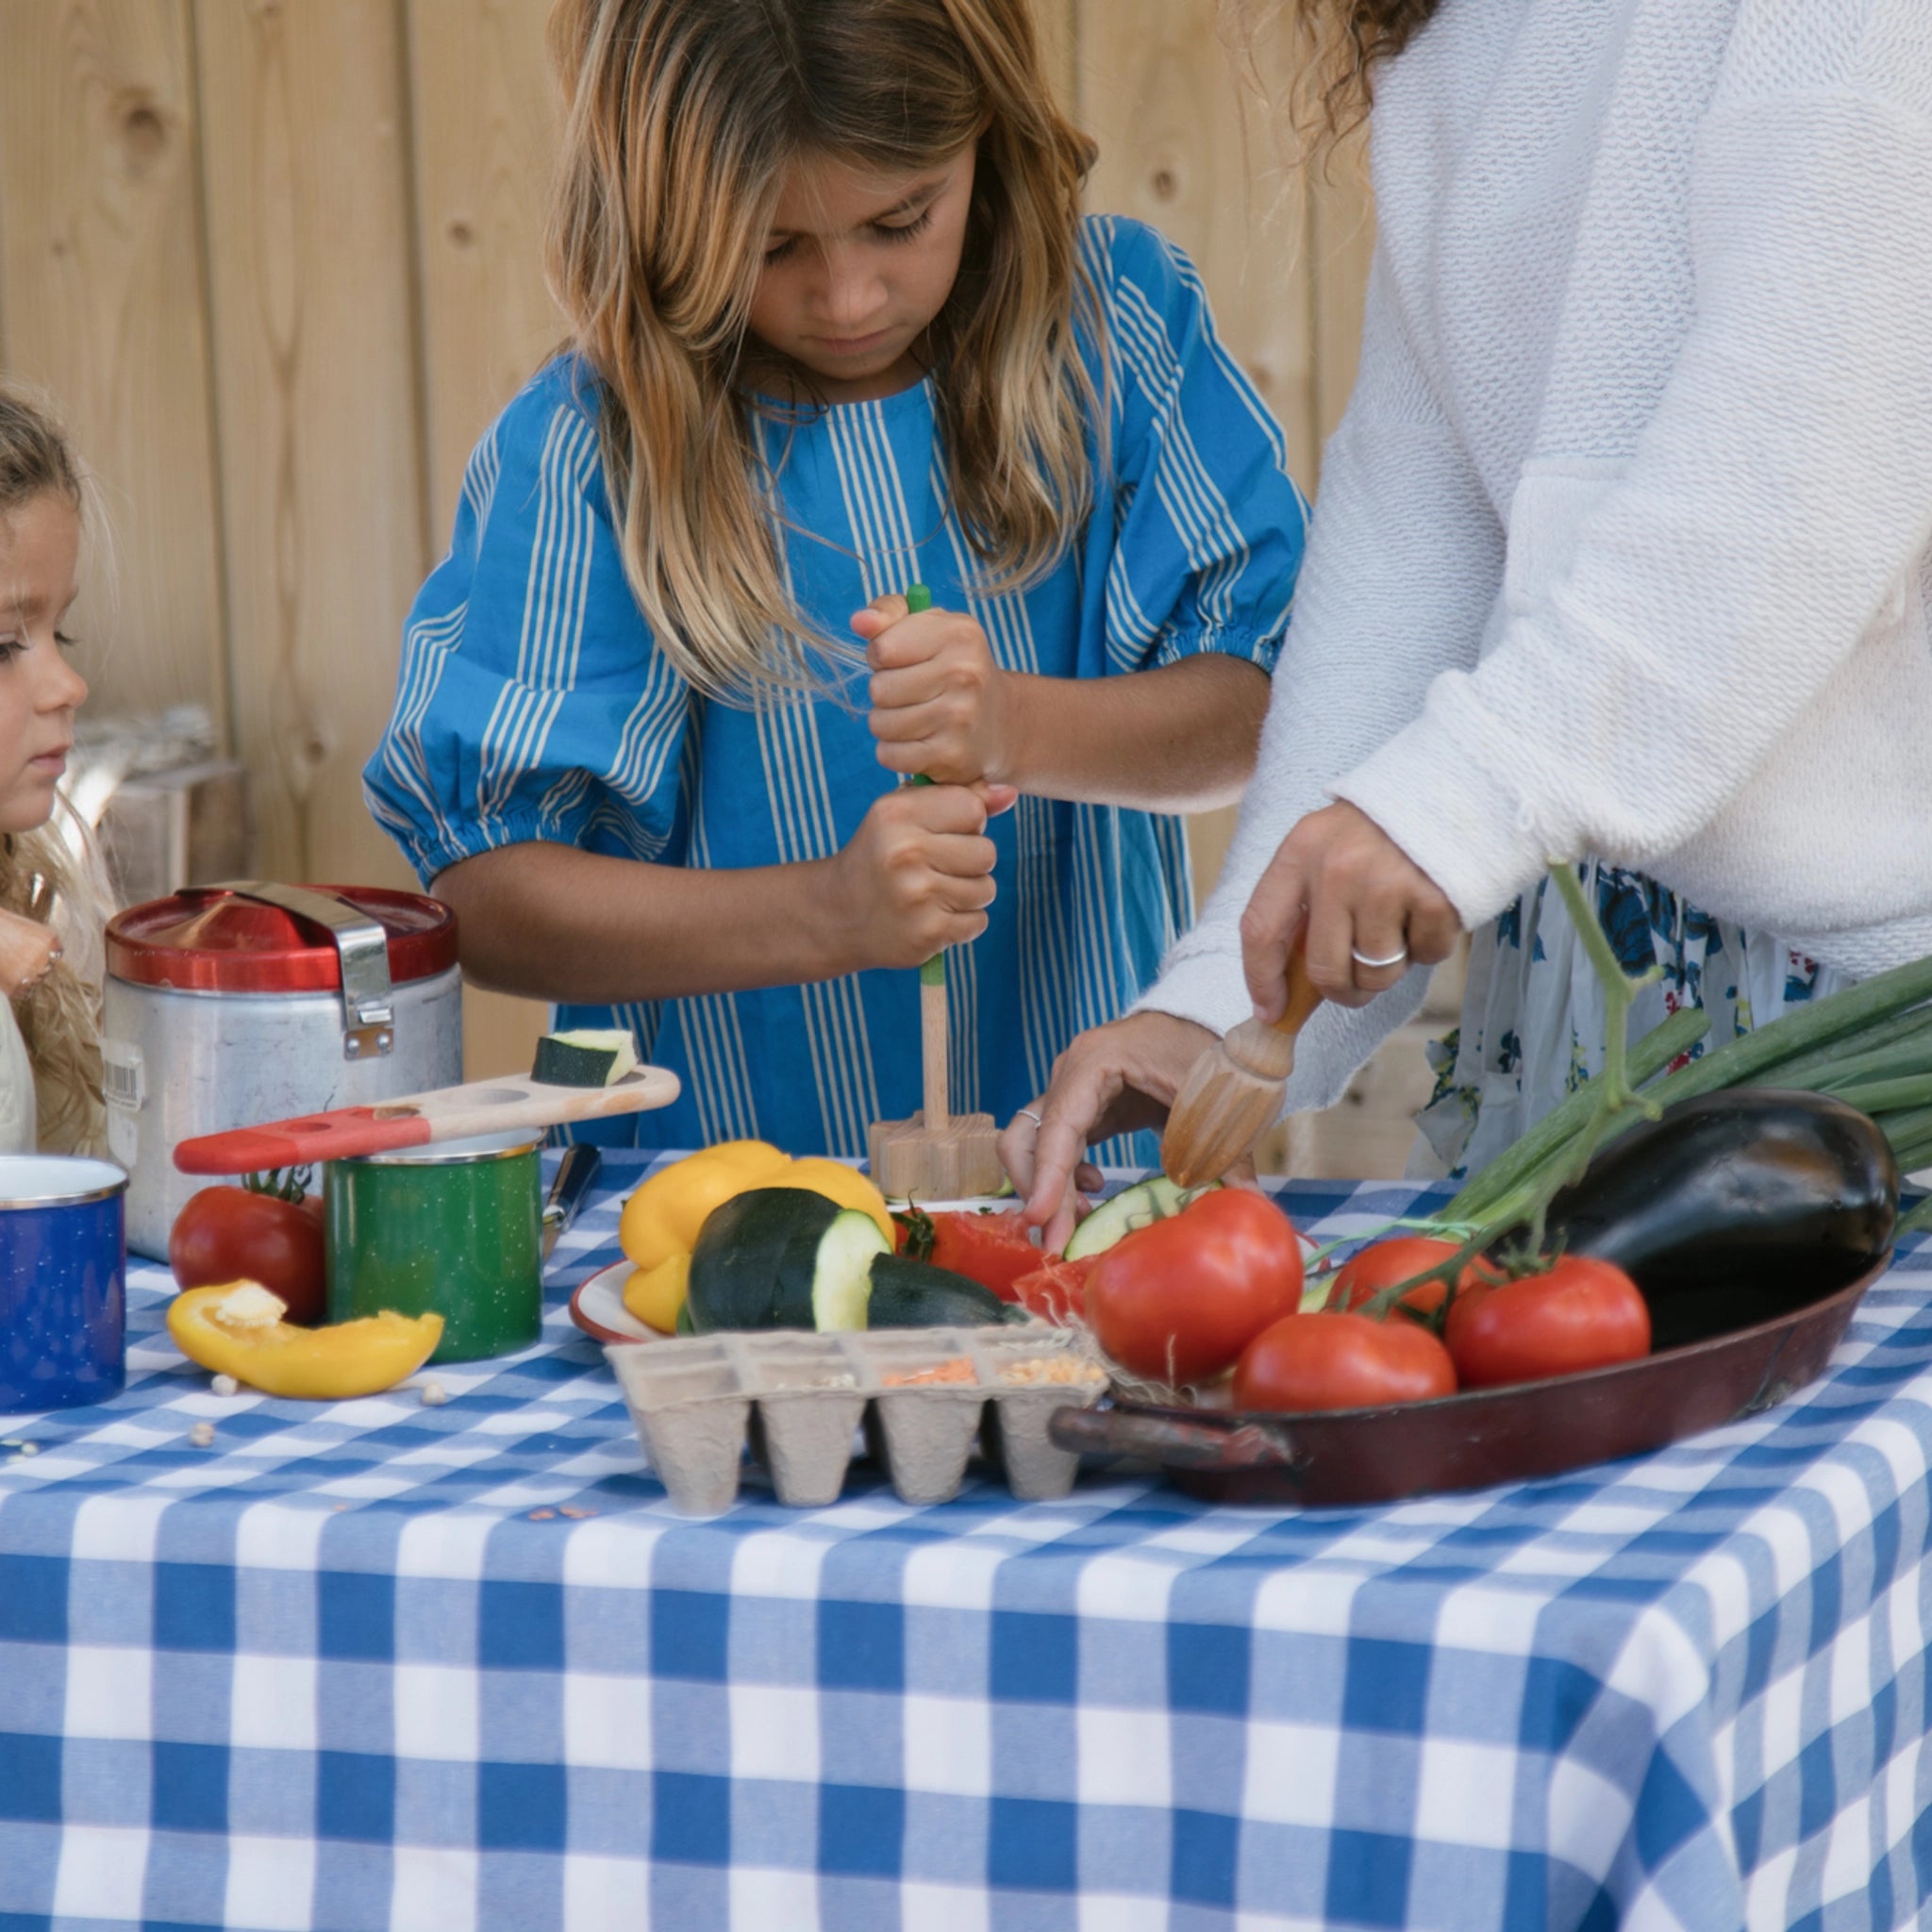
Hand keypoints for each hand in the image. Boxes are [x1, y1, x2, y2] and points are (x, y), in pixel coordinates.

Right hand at [827, 779, 1016, 970]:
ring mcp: (917, 896)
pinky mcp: (928, 933)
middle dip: (971, 861)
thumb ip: (958, 797)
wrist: (838, 914)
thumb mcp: (905, 814)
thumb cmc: (881, 854)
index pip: (973, 809)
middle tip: (938, 867)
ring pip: (986, 889)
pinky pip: (978, 922)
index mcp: (897, 814)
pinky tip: (932, 915)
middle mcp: (905, 853)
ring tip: (934, 892)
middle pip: (987, 852)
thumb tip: (1010, 794)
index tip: (944, 833)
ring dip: (968, 893)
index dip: (968, 822)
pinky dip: (962, 922)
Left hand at [854, 592, 1018, 785]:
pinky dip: (895, 752)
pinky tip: (918, 742)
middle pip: (879, 689)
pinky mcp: (952, 756)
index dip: (881, 657)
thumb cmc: (954, 667)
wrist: (1003, 722)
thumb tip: (859, 622)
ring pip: (880, 724)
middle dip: (884, 693)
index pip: (882, 649)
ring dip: (887, 724)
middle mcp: (964, 673)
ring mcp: (960, 717)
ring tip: (915, 717)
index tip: (902, 662)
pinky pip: (890, 755)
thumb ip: (889, 613)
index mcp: (958, 633)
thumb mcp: (930, 627)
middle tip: (911, 694)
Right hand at [999, 1011, 1222, 1252]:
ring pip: (1030, 1144)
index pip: (1058, 1126)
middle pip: (1027, 1138)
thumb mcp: (1215, 1097)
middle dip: (1038, 1191)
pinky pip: (1052, 1146)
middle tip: (1059, 1239)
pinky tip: (1094, 1185)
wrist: (1197, 1020)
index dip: (1048, 1176)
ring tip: (1082, 1214)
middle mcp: (1069, 1073)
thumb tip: (1247, 1203)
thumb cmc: (1202, 1049)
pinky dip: (1061, 1175)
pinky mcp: (1078, 1106)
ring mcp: (1068, 1089)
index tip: (1042, 1221)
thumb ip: (1227, 1150)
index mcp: (1095, 1062)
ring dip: (1046, 1186)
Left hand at [1239, 800, 1460, 1014]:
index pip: (1260, 929)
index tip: (1270, 1010)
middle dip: (1340, 992)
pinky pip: (1426, 957)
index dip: (1261, 979)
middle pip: (1323, 969)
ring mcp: (1386, 884)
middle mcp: (1337, 868)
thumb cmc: (1382, 828)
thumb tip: (1290, 984)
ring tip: (1399, 929)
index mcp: (1300, 851)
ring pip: (1376, 973)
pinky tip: (1429, 910)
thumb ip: (1306, 903)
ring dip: (1389, 969)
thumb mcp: (1327, 846)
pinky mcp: (1434, 898)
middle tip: (1355, 988)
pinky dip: (1430, 947)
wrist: (1456, 785)